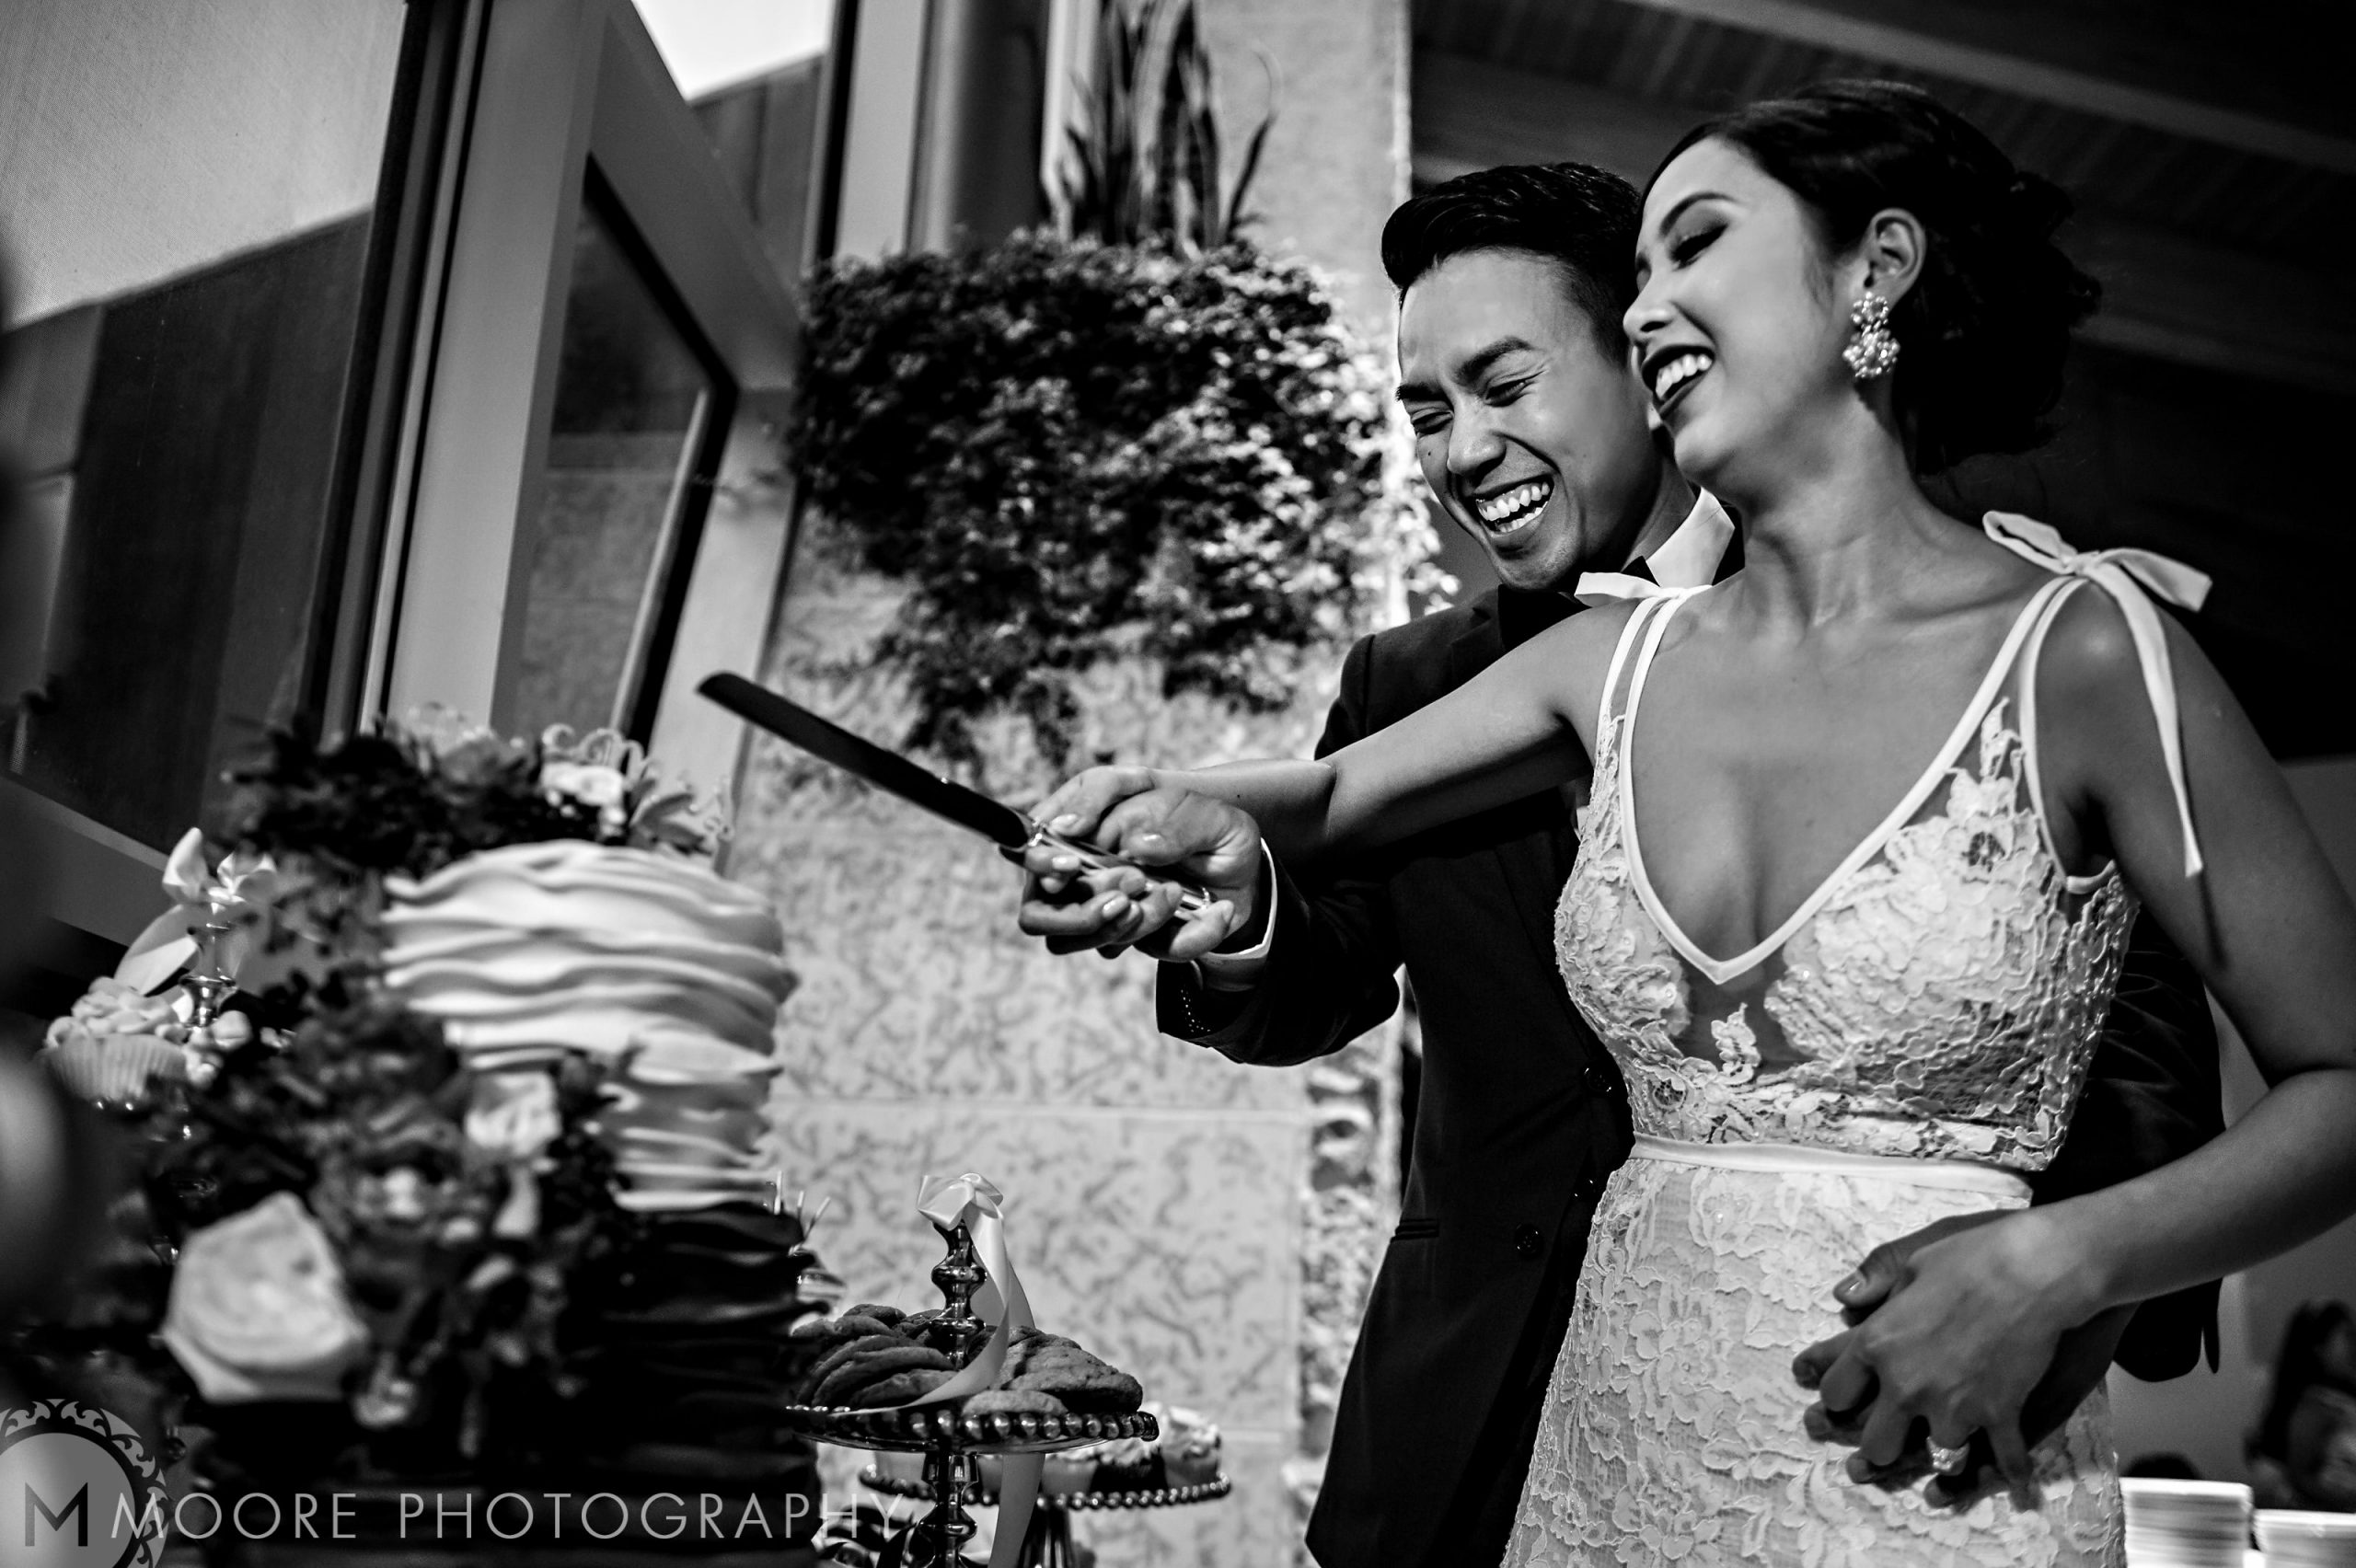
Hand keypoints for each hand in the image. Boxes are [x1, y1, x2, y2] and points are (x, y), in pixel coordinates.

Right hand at [1014, 767, 1264, 960]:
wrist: (1242, 860)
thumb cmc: (1204, 822)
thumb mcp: (1196, 808)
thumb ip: (1166, 819)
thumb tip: (1134, 846)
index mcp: (1081, 829)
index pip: (1031, 850)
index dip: (1041, 861)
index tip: (1071, 864)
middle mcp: (1082, 877)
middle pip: (1039, 914)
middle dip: (1082, 911)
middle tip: (1135, 882)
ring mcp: (1107, 913)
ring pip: (1090, 942)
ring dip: (1132, 925)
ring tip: (1173, 892)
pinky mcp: (1142, 937)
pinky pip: (1155, 951)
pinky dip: (1191, 935)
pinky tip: (1216, 911)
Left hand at [1790, 1208, 2099, 1505]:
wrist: (2034, 1270)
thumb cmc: (1971, 1257)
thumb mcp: (1912, 1261)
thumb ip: (1876, 1285)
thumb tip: (1844, 1296)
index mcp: (1877, 1344)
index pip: (1836, 1392)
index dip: (1837, 1400)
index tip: (1843, 1403)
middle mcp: (1906, 1385)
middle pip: (1876, 1444)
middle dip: (1879, 1446)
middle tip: (1886, 1442)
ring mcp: (1954, 1406)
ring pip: (1934, 1460)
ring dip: (1942, 1457)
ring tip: (1943, 1465)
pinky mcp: (2000, 1416)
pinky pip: (2002, 1462)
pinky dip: (2010, 1474)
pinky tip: (2017, 1488)